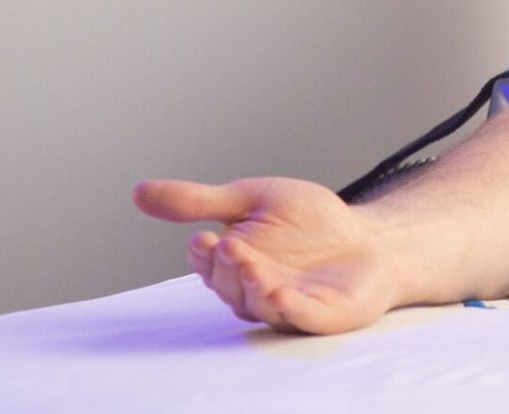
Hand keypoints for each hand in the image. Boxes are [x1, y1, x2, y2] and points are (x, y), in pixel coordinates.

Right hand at [133, 176, 404, 333]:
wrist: (370, 237)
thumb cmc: (310, 221)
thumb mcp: (252, 198)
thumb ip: (200, 201)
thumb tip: (138, 192)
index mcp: (235, 264)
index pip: (209, 265)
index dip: (203, 256)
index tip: (201, 238)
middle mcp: (256, 289)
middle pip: (230, 286)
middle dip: (227, 268)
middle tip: (229, 244)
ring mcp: (288, 305)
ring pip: (259, 303)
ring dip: (252, 286)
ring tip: (250, 264)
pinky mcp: (322, 315)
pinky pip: (300, 316)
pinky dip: (287, 306)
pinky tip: (280, 292)